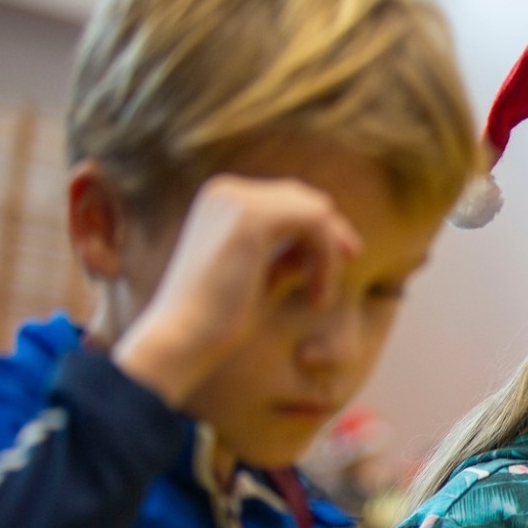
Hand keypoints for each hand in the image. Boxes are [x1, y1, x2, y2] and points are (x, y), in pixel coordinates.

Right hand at [113, 175, 361, 404]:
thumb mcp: (264, 273)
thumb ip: (288, 251)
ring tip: (318, 298)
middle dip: (333, 238)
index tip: (332, 272)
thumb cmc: (222, 315)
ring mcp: (237, 199)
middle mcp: (227, 190)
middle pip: (308, 200)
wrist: (186, 337)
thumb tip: (329, 238)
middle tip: (341, 277)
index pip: (292, 201)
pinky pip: (315, 223)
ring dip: (329, 257)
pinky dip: (326, 261)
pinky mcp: (251, 217)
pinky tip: (316, 297)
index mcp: (224, 199)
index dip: (323, 234)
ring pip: (316, 211)